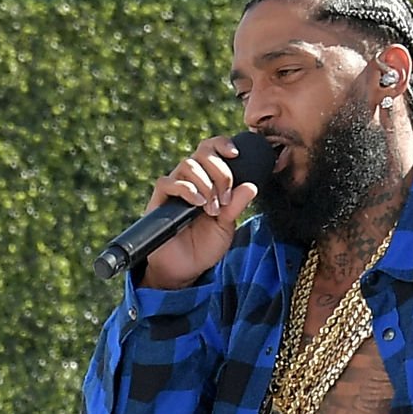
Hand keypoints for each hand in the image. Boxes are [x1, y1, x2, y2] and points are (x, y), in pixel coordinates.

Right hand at [136, 136, 263, 289]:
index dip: (222, 144)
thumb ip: (237, 206)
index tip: (235, 154)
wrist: (186, 269)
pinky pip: (168, 182)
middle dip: (220, 171)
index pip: (212, 149)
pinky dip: (187, 190)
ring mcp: (174, 188)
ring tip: (213, 209)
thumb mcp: (227, 226)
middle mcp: (190, 179)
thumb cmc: (205, 246)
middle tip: (226, 197)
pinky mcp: (160, 200)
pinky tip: (198, 204)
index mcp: (208, 180)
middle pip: (202, 152)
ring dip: (206, 184)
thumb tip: (252, 186)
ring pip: (187, 165)